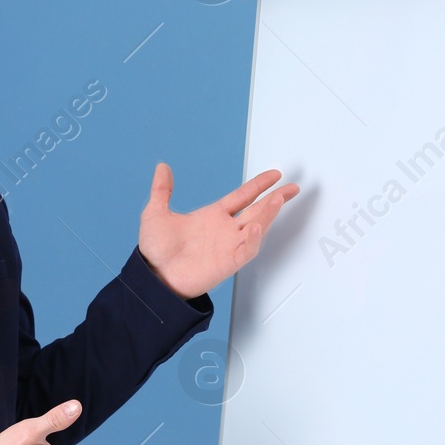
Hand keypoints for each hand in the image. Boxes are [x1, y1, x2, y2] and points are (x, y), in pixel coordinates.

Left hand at [138, 162, 298, 299]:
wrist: (152, 276)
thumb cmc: (156, 251)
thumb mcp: (156, 213)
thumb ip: (162, 190)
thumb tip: (162, 168)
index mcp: (213, 216)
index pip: (243, 196)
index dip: (259, 185)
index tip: (275, 175)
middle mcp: (225, 230)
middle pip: (257, 210)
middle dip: (276, 198)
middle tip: (292, 188)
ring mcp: (228, 246)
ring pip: (257, 227)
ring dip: (268, 214)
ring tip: (278, 199)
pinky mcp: (227, 262)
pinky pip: (246, 250)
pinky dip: (253, 239)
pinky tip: (256, 227)